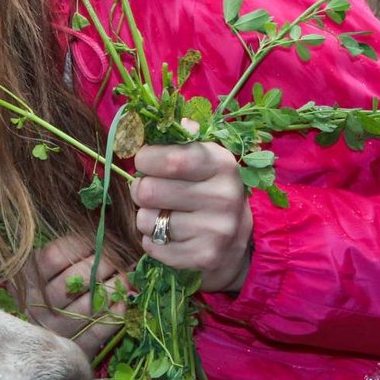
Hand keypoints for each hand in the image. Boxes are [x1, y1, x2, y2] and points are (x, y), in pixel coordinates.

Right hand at [25, 233, 125, 360]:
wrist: (40, 340)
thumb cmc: (48, 292)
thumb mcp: (44, 270)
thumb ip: (64, 253)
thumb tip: (102, 232)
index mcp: (29, 280)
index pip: (54, 257)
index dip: (80, 245)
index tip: (97, 239)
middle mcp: (38, 305)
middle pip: (73, 280)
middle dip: (102, 265)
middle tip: (116, 259)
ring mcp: (56, 328)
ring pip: (89, 306)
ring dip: (113, 289)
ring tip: (124, 278)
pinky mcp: (75, 347)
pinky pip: (99, 331)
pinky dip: (114, 315)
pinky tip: (122, 303)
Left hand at [131, 139, 252, 292]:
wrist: (238, 244)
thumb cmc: (209, 192)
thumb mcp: (205, 160)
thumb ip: (185, 139)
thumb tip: (177, 122)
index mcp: (222, 164)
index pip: (170, 159)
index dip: (146, 159)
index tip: (146, 162)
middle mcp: (224, 196)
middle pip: (148, 191)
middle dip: (140, 190)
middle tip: (152, 193)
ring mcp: (216, 230)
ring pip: (146, 220)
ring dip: (147, 218)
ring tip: (165, 216)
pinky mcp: (204, 257)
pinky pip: (151, 246)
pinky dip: (152, 242)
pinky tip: (171, 237)